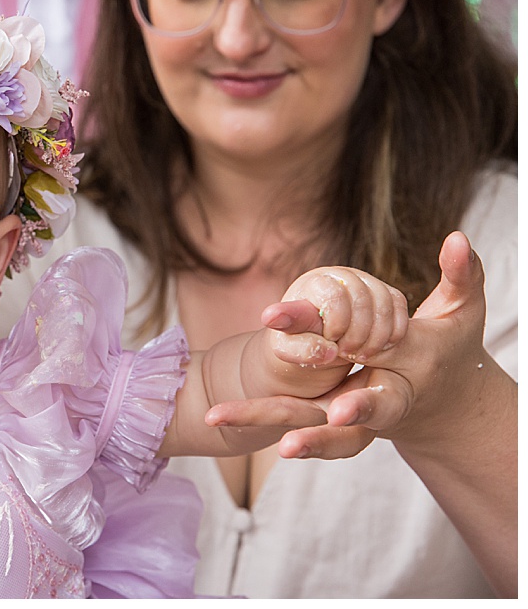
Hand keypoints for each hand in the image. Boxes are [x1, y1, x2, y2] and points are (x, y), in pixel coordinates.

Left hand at [208, 231, 493, 458]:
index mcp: (403, 390)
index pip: (376, 389)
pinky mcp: (321, 417)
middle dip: (306, 432)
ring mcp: (343, 419)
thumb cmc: (448, 349)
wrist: (437, 397)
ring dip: (258, 421)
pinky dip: (253, 418)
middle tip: (274, 439)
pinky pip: (284, 421)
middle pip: (336, 426)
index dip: (358, 396)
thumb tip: (458, 236)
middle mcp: (370, 410)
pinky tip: (213, 413)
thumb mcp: (460, 314)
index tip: (337, 408)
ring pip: (302, 427)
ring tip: (214, 416)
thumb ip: (461, 277)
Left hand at [264, 262, 408, 366]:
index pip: (335, 295)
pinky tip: (378, 349)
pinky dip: (393, 332)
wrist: (315, 345)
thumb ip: (298, 348)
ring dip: (377, 336)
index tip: (330, 343)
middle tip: (347, 354)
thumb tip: (328, 350)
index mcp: (313, 283)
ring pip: (385, 301)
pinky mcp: (383, 292)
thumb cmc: (298, 345)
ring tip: (361, 355)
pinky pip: (399, 304)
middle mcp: (340, 276)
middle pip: (363, 298)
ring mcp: (365, 281)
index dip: (337, 324)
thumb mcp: (288, 350)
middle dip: (358, 333)